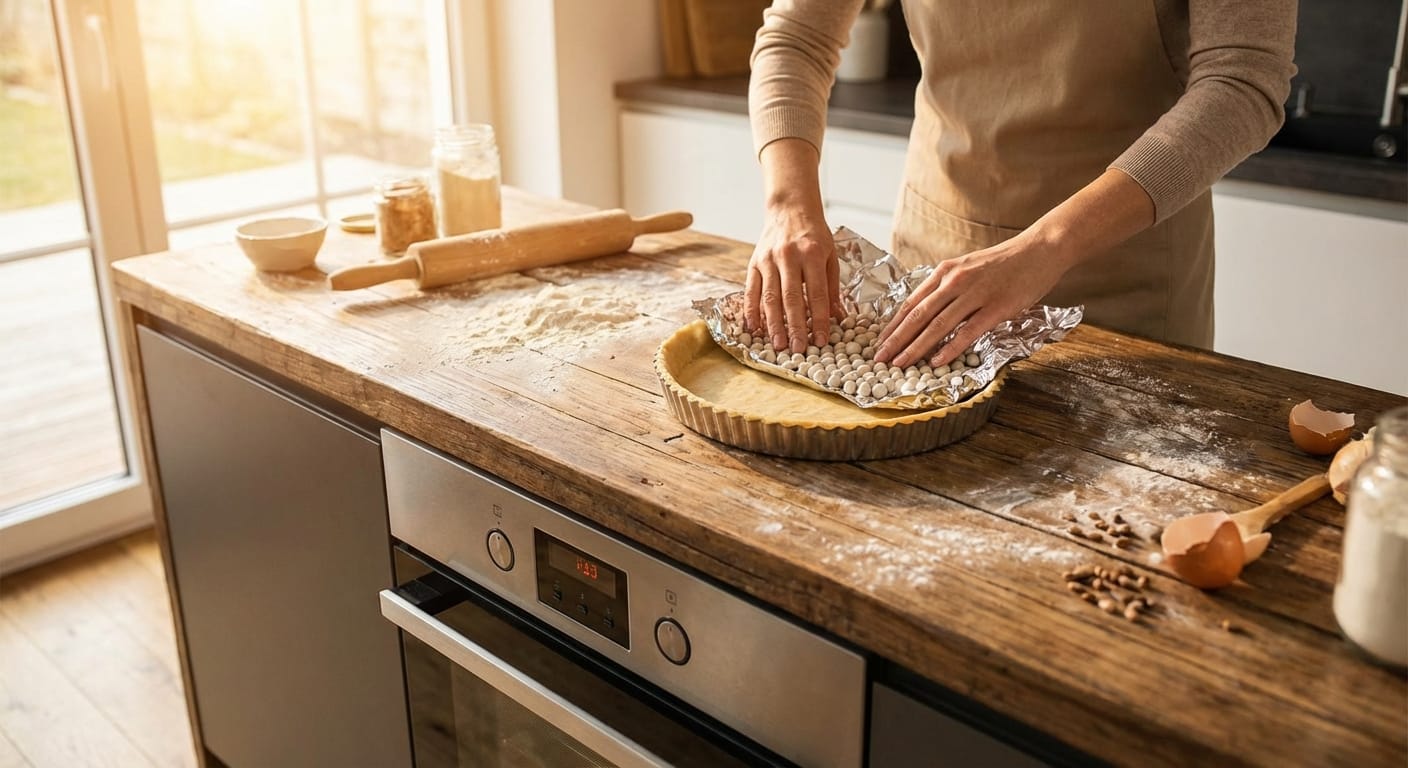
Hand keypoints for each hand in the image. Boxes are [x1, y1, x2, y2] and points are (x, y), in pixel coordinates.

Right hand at [744, 139, 841, 351]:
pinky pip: (751, 290)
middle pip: (791, 298)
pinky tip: (754, 328)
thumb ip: (832, 287)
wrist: (790, 208)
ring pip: (770, 297)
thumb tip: (837, 318)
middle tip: (798, 350)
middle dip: (795, 327)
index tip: (821, 340)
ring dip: (773, 324)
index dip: (819, 319)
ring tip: (778, 345)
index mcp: (813, 254)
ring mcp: (768, 260)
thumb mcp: (831, 256)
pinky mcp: (754, 262)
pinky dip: (751, 311)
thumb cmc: (814, 234)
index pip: (817, 294)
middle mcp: (789, 257)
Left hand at [874, 168, 1156, 367]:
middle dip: (896, 341)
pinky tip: (936, 361)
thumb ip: (947, 288)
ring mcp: (975, 294)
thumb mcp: (968, 268)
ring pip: (937, 325)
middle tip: (879, 360)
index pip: (911, 303)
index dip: (893, 326)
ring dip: (915, 348)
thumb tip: (927, 312)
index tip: (879, 344)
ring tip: (899, 365)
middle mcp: (954, 281)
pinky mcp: (996, 307)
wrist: (1040, 249)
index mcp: (945, 272)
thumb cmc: (1004, 262)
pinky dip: (949, 347)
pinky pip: (968, 331)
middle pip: (918, 316)